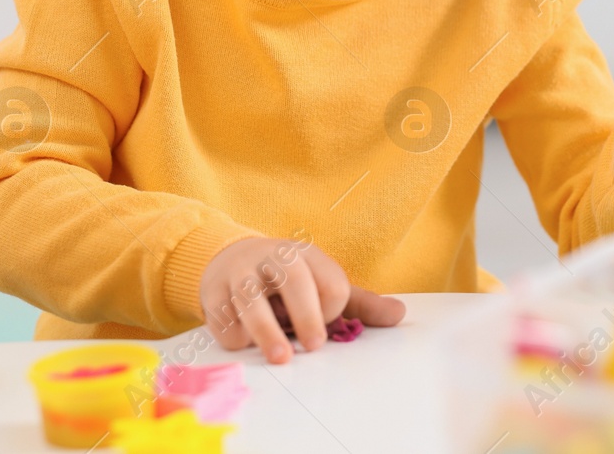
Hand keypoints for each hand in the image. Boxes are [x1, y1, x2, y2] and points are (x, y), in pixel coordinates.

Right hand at [199, 237, 404, 362]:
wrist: (230, 260)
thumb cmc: (288, 283)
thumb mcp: (323, 286)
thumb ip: (360, 305)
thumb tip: (400, 314)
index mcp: (308, 256)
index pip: (331, 282)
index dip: (331, 309)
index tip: (325, 324)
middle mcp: (274, 257)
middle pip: (294, 281)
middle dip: (307, 315)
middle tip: (315, 346)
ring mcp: (241, 273)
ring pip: (253, 298)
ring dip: (268, 331)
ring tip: (281, 358)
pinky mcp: (214, 293)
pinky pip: (224, 317)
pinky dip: (236, 335)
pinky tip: (244, 338)